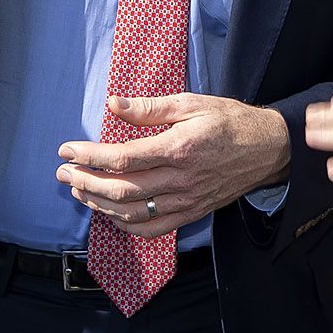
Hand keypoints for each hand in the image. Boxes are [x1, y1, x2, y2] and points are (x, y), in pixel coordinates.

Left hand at [55, 93, 291, 235]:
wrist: (268, 149)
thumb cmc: (230, 121)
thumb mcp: (191, 103)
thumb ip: (149, 108)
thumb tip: (113, 105)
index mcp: (179, 148)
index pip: (122, 158)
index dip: (89, 156)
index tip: (67, 149)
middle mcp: (180, 179)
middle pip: (121, 190)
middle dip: (84, 181)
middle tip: (63, 171)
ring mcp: (186, 201)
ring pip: (132, 213)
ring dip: (98, 204)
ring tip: (78, 189)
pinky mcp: (192, 212)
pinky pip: (152, 229)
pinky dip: (125, 225)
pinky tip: (109, 213)